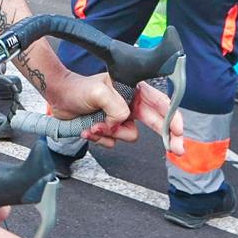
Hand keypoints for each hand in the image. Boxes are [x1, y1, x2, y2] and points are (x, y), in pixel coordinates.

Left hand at [39, 66, 182, 152]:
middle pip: (156, 123)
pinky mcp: (110, 130)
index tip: (179, 130)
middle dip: (167, 136)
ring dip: (112, 133)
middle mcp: (131, 105)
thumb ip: (115, 105)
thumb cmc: (79, 89)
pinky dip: (101, 138)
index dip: (173, 116)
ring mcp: (121, 119)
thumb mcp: (98, 91)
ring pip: (129, 135)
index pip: (160, 103)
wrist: (59, 97)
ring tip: (94, 124)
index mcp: (134, 90)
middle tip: (177, 149)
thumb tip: (122, 120)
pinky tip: (88, 129)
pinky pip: (113, 142)